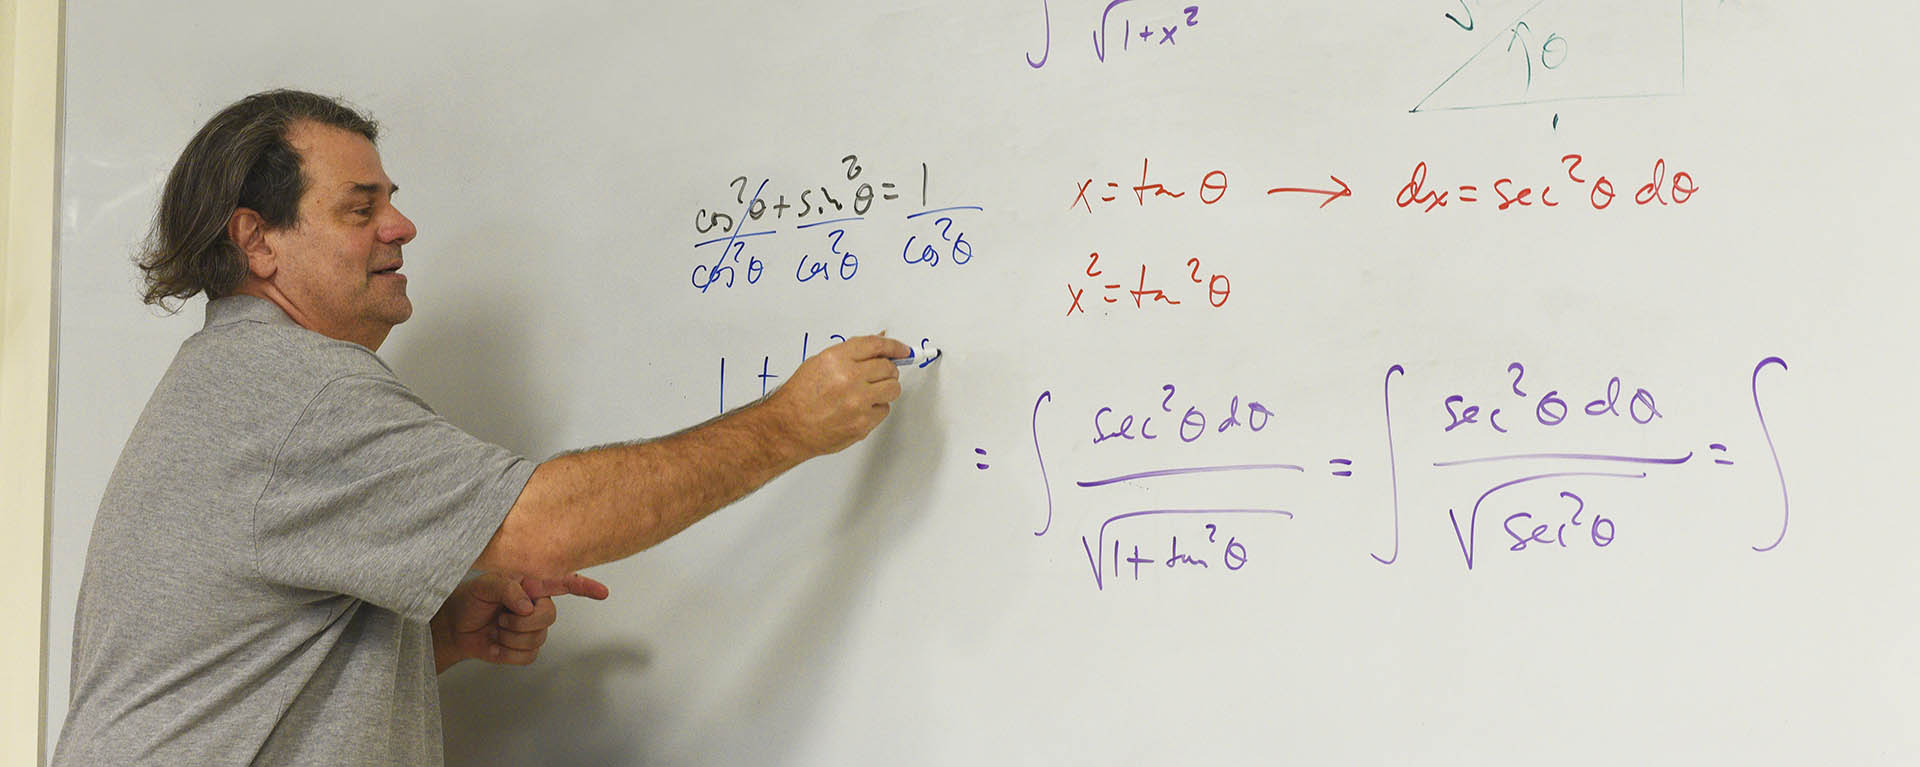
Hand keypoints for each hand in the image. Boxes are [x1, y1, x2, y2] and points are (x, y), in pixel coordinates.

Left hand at [432, 572, 610, 672]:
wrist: (453, 628)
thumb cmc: (469, 600)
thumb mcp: (484, 585)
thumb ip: (508, 588)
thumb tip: (527, 604)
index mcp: (531, 586)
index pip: (563, 584)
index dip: (584, 587)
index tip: (602, 592)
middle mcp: (536, 607)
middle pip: (549, 616)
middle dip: (522, 621)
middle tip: (501, 617)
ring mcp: (532, 630)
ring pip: (538, 638)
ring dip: (510, 636)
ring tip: (496, 628)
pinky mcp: (524, 650)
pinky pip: (528, 656)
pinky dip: (507, 653)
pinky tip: (495, 645)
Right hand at [765, 335, 911, 455]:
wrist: (788, 428)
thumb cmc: (799, 398)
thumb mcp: (818, 364)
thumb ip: (849, 355)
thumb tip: (876, 349)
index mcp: (836, 359)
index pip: (876, 346)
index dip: (894, 346)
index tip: (903, 350)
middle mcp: (849, 378)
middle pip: (888, 368)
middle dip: (887, 371)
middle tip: (879, 375)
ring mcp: (858, 402)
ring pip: (892, 389)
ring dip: (885, 389)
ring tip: (869, 393)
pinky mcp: (863, 423)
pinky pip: (884, 410)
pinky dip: (876, 409)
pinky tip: (859, 410)